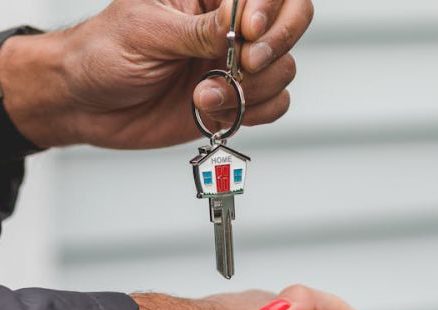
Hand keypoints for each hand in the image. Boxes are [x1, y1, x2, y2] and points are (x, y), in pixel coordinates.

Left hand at [0, 0, 312, 148]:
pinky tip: (217, 114)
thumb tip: (240, 23)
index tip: (247, 33)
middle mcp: (229, 30)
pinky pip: (273, 106)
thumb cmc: (106, 54)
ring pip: (283, 71)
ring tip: (203, 98)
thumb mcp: (147, 31)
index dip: (269, 10)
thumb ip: (198, 30)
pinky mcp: (233, 103)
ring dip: (250, 91)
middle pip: (291, 23)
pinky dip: (255, 114)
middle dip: (274, 48)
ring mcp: (234, 67)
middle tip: (244, 67)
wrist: (89, 105)